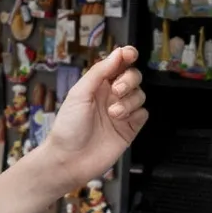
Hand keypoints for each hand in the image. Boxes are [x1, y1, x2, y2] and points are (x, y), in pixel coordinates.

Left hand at [31, 46, 147, 199]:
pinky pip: (143, 114)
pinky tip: (122, 120)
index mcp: (97, 85)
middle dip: (129, 80)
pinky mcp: (129, 129)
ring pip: (140, 95)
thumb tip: (118, 53)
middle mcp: (111, 97)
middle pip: (133, 77)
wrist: (69, 159)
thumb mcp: (79, 93)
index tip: (130, 54)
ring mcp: (121, 113)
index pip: (118, 65)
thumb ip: (100, 72)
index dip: (126, 56)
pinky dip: (136, 113)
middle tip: (116, 90)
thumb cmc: (68, 127)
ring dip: (130, 100)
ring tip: (113, 113)